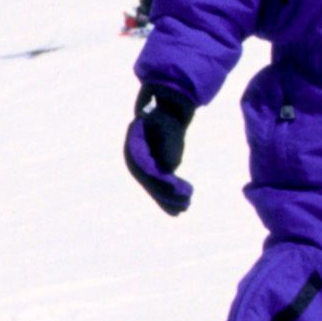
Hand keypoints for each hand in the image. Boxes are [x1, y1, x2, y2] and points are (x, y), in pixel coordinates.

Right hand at [125, 86, 192, 215]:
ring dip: (169, 200)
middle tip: (185, 202)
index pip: (146, 167)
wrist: (165, 112)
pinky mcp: (153, 169)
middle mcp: (135, 159)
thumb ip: (167, 142)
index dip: (160, 181)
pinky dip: (170, 197)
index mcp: (135, 145)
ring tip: (186, 207)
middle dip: (166, 194)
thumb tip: (169, 166)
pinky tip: (182, 208)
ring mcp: (144, 165)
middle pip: (150, 181)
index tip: (176, 188)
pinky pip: (160, 186)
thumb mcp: (167, 125)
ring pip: (155, 187)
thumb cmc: (167, 116)